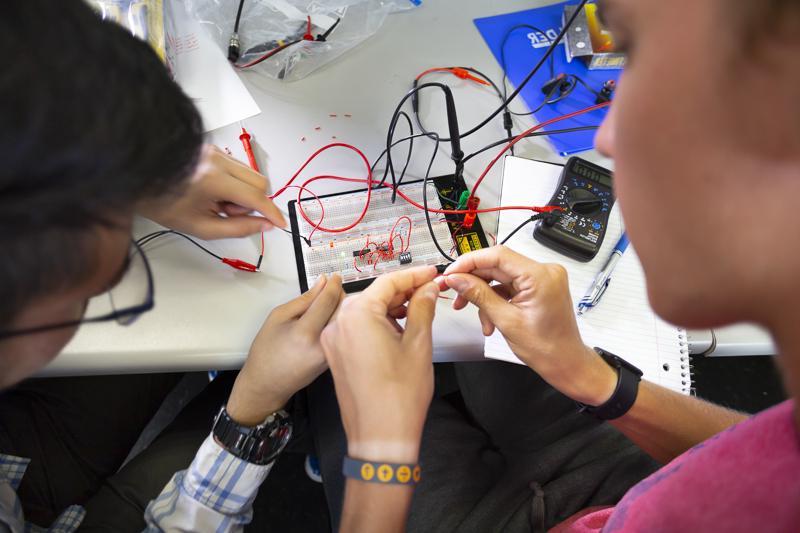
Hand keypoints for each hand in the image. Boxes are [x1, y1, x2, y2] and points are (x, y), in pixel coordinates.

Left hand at [138, 144, 286, 239]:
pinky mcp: (211, 147)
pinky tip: (212, 190)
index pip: (256, 196)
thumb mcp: (201, 226)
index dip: (271, 212)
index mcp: (213, 179)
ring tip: (217, 201)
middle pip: (260, 182)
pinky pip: (237, 167)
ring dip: (243, 193)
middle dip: (253, 202)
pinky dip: (233, 183)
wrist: (138, 180)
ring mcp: (214, 150)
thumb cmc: (164, 205)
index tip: (280, 224)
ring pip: (250, 173)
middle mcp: (217, 159)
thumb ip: (238, 228)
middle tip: (229, 212)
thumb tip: (265, 225)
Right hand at [226, 274, 343, 425]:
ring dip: (342, 308)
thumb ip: (303, 300)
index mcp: (305, 332)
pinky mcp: (334, 361)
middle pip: (342, 311)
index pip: (328, 301)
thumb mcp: (278, 317)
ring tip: (330, 303)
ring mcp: (331, 355)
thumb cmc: (267, 350)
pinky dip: (340, 323)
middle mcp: (323, 345)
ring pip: (345, 323)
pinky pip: (342, 335)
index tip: (335, 276)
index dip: (333, 285)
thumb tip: (322, 283)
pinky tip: (331, 319)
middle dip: (341, 295)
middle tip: (333, 287)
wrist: (267, 385)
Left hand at [321, 266, 439, 463]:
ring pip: (365, 310)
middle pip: (374, 293)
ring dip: (390, 307)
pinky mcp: (335, 354)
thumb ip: (422, 308)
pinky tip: (398, 327)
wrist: (380, 437)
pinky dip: (377, 322)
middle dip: (402, 290)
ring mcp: (333, 339)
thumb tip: (427, 289)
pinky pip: (356, 327)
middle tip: (429, 290)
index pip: (388, 282)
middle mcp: (338, 323)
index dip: (414, 275)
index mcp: (357, 314)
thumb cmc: (398, 397)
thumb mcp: (418, 344)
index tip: (431, 273)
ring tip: (418, 309)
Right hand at [442, 246, 616, 405]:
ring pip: (500, 277)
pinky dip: (496, 299)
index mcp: (541, 276)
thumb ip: (479, 295)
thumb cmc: (547, 348)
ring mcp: (542, 278)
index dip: (470, 262)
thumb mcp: (505, 320)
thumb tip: (457, 278)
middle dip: (474, 281)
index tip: (452, 272)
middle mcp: (545, 271)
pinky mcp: (538, 286)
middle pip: (497, 265)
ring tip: (477, 317)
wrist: (564, 362)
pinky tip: (490, 318)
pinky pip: (509, 285)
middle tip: (455, 293)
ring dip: (484, 295)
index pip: (498, 255)